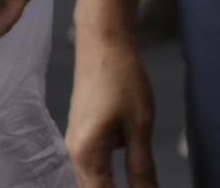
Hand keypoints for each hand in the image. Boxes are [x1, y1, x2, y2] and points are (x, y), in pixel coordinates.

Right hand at [67, 26, 157, 187]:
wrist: (102, 46)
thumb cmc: (122, 81)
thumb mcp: (139, 125)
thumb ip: (141, 165)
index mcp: (86, 155)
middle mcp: (75, 154)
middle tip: (145, 187)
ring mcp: (77, 143)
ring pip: (93, 179)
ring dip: (112, 185)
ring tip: (140, 181)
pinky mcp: (84, 133)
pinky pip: (95, 163)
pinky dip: (110, 172)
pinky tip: (131, 168)